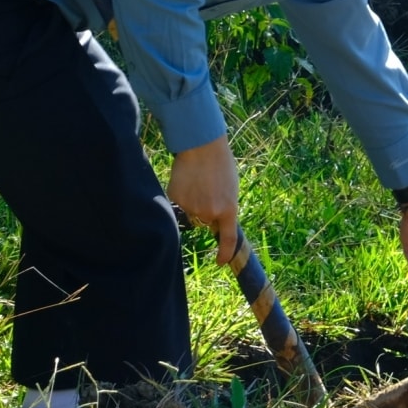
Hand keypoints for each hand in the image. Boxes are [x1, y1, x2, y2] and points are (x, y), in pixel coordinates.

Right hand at [168, 136, 240, 266]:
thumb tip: (216, 221)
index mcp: (229, 209)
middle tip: (207, 190)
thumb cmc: (221, 164)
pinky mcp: (176, 200)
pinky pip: (178, 204)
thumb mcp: (231, 188)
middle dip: (206, 211)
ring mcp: (192, 208)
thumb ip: (225, 207)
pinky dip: (181, 195)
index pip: (228, 239)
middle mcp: (210, 213)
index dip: (224, 253)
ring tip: (198, 182)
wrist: (202, 145)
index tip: (221, 262)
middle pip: (205, 222)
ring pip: (190, 213)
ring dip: (192, 203)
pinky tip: (186, 180)